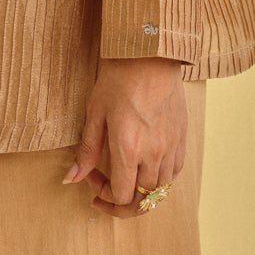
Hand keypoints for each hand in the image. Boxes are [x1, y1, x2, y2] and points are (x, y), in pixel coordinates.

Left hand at [62, 56, 186, 218]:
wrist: (150, 52)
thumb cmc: (119, 76)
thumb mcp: (95, 111)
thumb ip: (87, 150)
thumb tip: (71, 178)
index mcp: (128, 149)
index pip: (121, 196)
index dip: (104, 196)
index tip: (92, 178)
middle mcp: (153, 153)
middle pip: (143, 200)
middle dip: (122, 203)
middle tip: (107, 193)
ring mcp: (171, 145)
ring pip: (161, 189)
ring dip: (142, 192)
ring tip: (127, 179)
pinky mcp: (182, 136)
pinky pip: (175, 171)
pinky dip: (161, 178)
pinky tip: (147, 167)